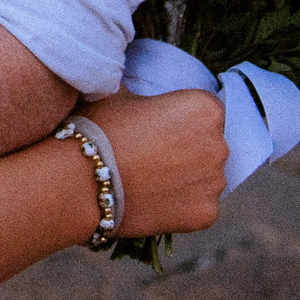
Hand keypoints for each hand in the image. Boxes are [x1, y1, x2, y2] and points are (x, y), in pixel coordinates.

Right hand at [82, 89, 226, 238]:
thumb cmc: (98, 129)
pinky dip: (181, 205)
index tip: (156, 126)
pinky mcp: (207, 213)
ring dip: (186, 177)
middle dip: (187, 148)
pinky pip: (199, 205)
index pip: (205, 111)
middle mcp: (220, 144)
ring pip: (206, 177)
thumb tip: (136, 86)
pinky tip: (153, 199)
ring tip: (149, 179)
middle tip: (150, 153)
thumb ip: (142, 90)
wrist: (79, 181)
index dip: (179, 118)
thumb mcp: (118, 92)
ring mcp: (216, 182)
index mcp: (204, 108)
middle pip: (210, 144)